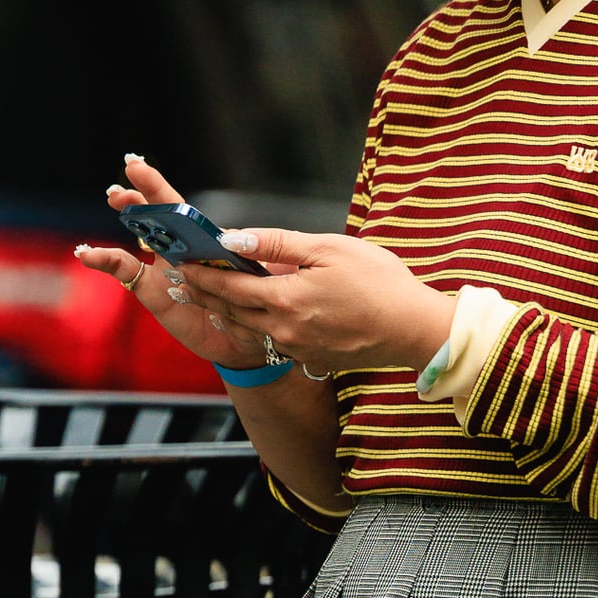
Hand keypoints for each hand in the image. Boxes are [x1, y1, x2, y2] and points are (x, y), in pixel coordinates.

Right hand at [74, 156, 273, 369]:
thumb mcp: (257, 273)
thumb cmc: (253, 300)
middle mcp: (179, 249)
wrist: (246, 340)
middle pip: (153, 216)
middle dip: (136, 198)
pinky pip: (126, 274)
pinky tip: (87, 253)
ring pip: (137, 238)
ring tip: (112, 202)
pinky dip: (105, 261)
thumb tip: (231, 240)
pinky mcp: (151, 291)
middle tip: (119, 187)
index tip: (135, 166)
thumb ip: (245, 255)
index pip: (177, 207)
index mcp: (202, 239)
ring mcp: (161, 268)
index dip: (156, 187)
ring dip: (124, 220)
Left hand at [188, 227, 455, 376]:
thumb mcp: (330, 249)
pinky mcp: (311, 359)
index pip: (229, 285)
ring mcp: (297, 348)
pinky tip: (251, 317)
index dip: (202, 273)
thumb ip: (279, 243)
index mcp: (285, 298)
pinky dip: (253, 327)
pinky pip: (272, 341)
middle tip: (183, 282)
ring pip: (248, 330)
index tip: (182, 262)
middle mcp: (284, 329)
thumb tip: (236, 238)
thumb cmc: (380, 284)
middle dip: (204, 295)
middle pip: (231, 311)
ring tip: (208, 299)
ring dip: (225, 313)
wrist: (414, 331)